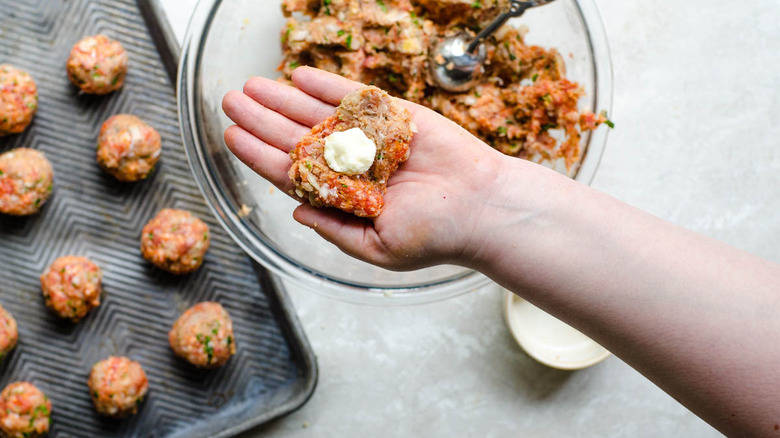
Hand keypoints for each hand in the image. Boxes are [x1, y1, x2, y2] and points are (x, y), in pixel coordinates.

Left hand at [222, 67, 520, 269]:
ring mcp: (371, 138)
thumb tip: (295, 212)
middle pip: (296, 138)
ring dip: (283, 98)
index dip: (258, 154)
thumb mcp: (378, 248)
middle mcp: (352, 165)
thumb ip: (335, 229)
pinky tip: (299, 75)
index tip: (231, 136)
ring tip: (251, 84)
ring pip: (317, 114)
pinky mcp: (394, 116)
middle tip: (230, 100)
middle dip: (262, 119)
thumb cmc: (436, 236)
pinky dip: (327, 85)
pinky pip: (354, 97)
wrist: (483, 207)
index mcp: (344, 197)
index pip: (290, 172)